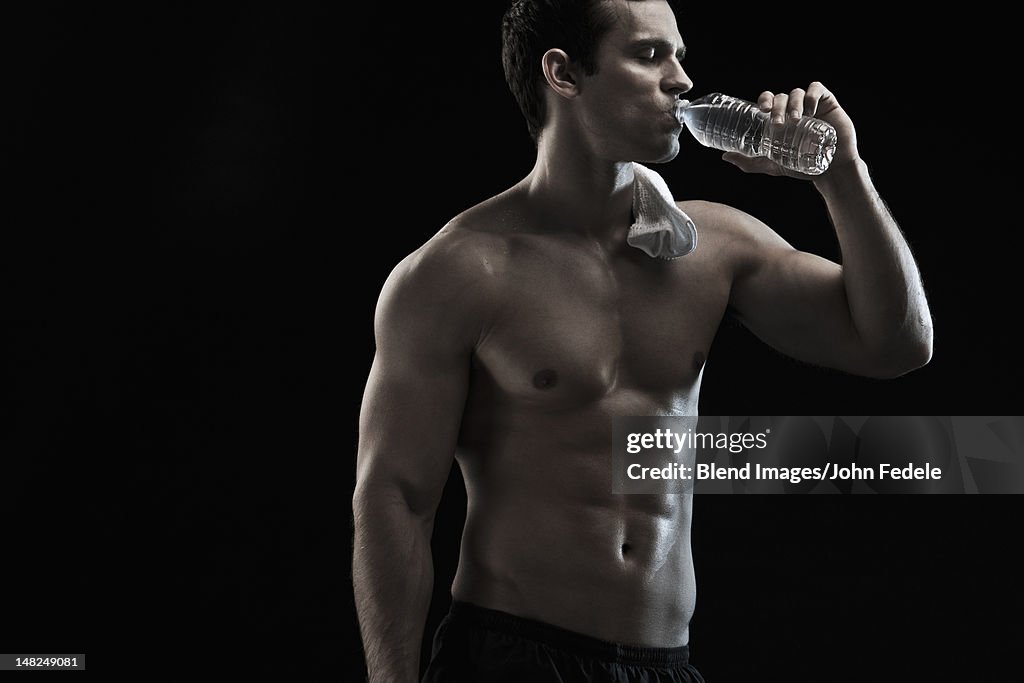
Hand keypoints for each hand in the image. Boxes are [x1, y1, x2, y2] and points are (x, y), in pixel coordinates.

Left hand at [721, 81, 860, 179]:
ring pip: (797, 93)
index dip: (764, 100)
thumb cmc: (802, 167)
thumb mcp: (772, 165)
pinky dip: (811, 95)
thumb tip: (725, 156)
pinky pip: (817, 89)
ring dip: (793, 103)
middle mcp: (793, 109)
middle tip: (777, 123)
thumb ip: (750, 162)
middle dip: (777, 106)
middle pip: (781, 97)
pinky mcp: (827, 102)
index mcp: (780, 118)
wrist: (830, 171)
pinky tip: (810, 110)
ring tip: (795, 120)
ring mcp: (810, 105)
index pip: (768, 100)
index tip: (761, 110)